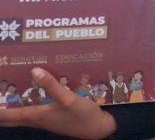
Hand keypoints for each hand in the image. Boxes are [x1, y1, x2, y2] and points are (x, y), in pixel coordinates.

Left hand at [0, 68, 115, 138]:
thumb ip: (51, 85)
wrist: (98, 129)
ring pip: (21, 118)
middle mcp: (38, 120)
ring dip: (11, 112)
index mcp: (37, 116)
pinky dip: (24, 110)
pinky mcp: (53, 119)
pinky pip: (32, 115)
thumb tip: (34, 70)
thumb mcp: (68, 98)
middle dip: (1, 114)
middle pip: (11, 119)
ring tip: (5, 102)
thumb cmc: (82, 115)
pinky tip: (30, 101)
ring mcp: (46, 121)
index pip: (9, 115)